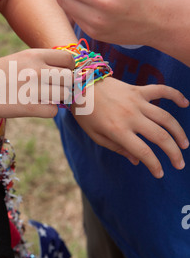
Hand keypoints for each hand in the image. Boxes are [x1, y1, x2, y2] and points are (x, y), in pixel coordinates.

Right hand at [0, 48, 74, 128]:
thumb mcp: (17, 59)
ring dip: (59, 98)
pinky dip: (48, 110)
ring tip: (46, 97)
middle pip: (69, 78)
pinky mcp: (30, 108)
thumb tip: (61, 67)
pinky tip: (37, 107)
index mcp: (34, 55)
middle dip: (66, 84)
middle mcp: (37, 70)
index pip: (68, 59)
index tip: (63, 73)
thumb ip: (39, 61)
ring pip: (65, 95)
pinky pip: (53, 110)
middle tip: (56, 88)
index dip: (69, 67)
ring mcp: (34, 89)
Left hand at [72, 77, 189, 178]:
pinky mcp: (138, 90)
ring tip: (184, 144)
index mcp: (118, 130)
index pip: (143, 152)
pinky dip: (175, 95)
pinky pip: (161, 90)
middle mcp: (130, 116)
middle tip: (179, 164)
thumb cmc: (85, 112)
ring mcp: (136, 101)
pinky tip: (185, 103)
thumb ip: (117, 148)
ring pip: (165, 118)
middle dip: (173, 153)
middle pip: (160, 137)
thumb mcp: (95, 135)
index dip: (154, 165)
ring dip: (178, 132)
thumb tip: (136, 161)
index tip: (160, 173)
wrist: (79, 84)